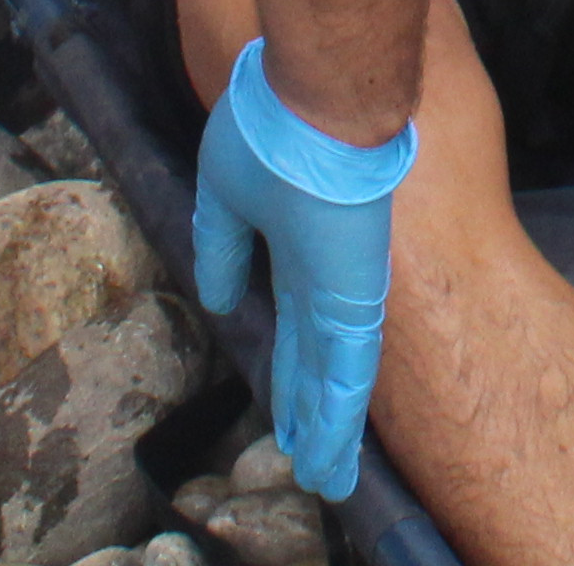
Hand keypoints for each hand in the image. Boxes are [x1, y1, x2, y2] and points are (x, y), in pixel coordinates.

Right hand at [190, 42, 415, 500]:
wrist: (320, 96)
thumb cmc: (271, 126)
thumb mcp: (225, 193)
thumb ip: (222, 248)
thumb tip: (217, 297)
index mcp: (299, 248)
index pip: (295, 324)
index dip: (289, 368)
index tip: (288, 404)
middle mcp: (326, 278)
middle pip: (319, 362)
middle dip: (313, 411)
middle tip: (313, 459)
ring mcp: (345, 293)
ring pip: (337, 383)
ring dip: (326, 432)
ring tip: (324, 478)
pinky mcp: (356, 302)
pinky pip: (349, 379)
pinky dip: (337, 425)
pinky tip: (330, 461)